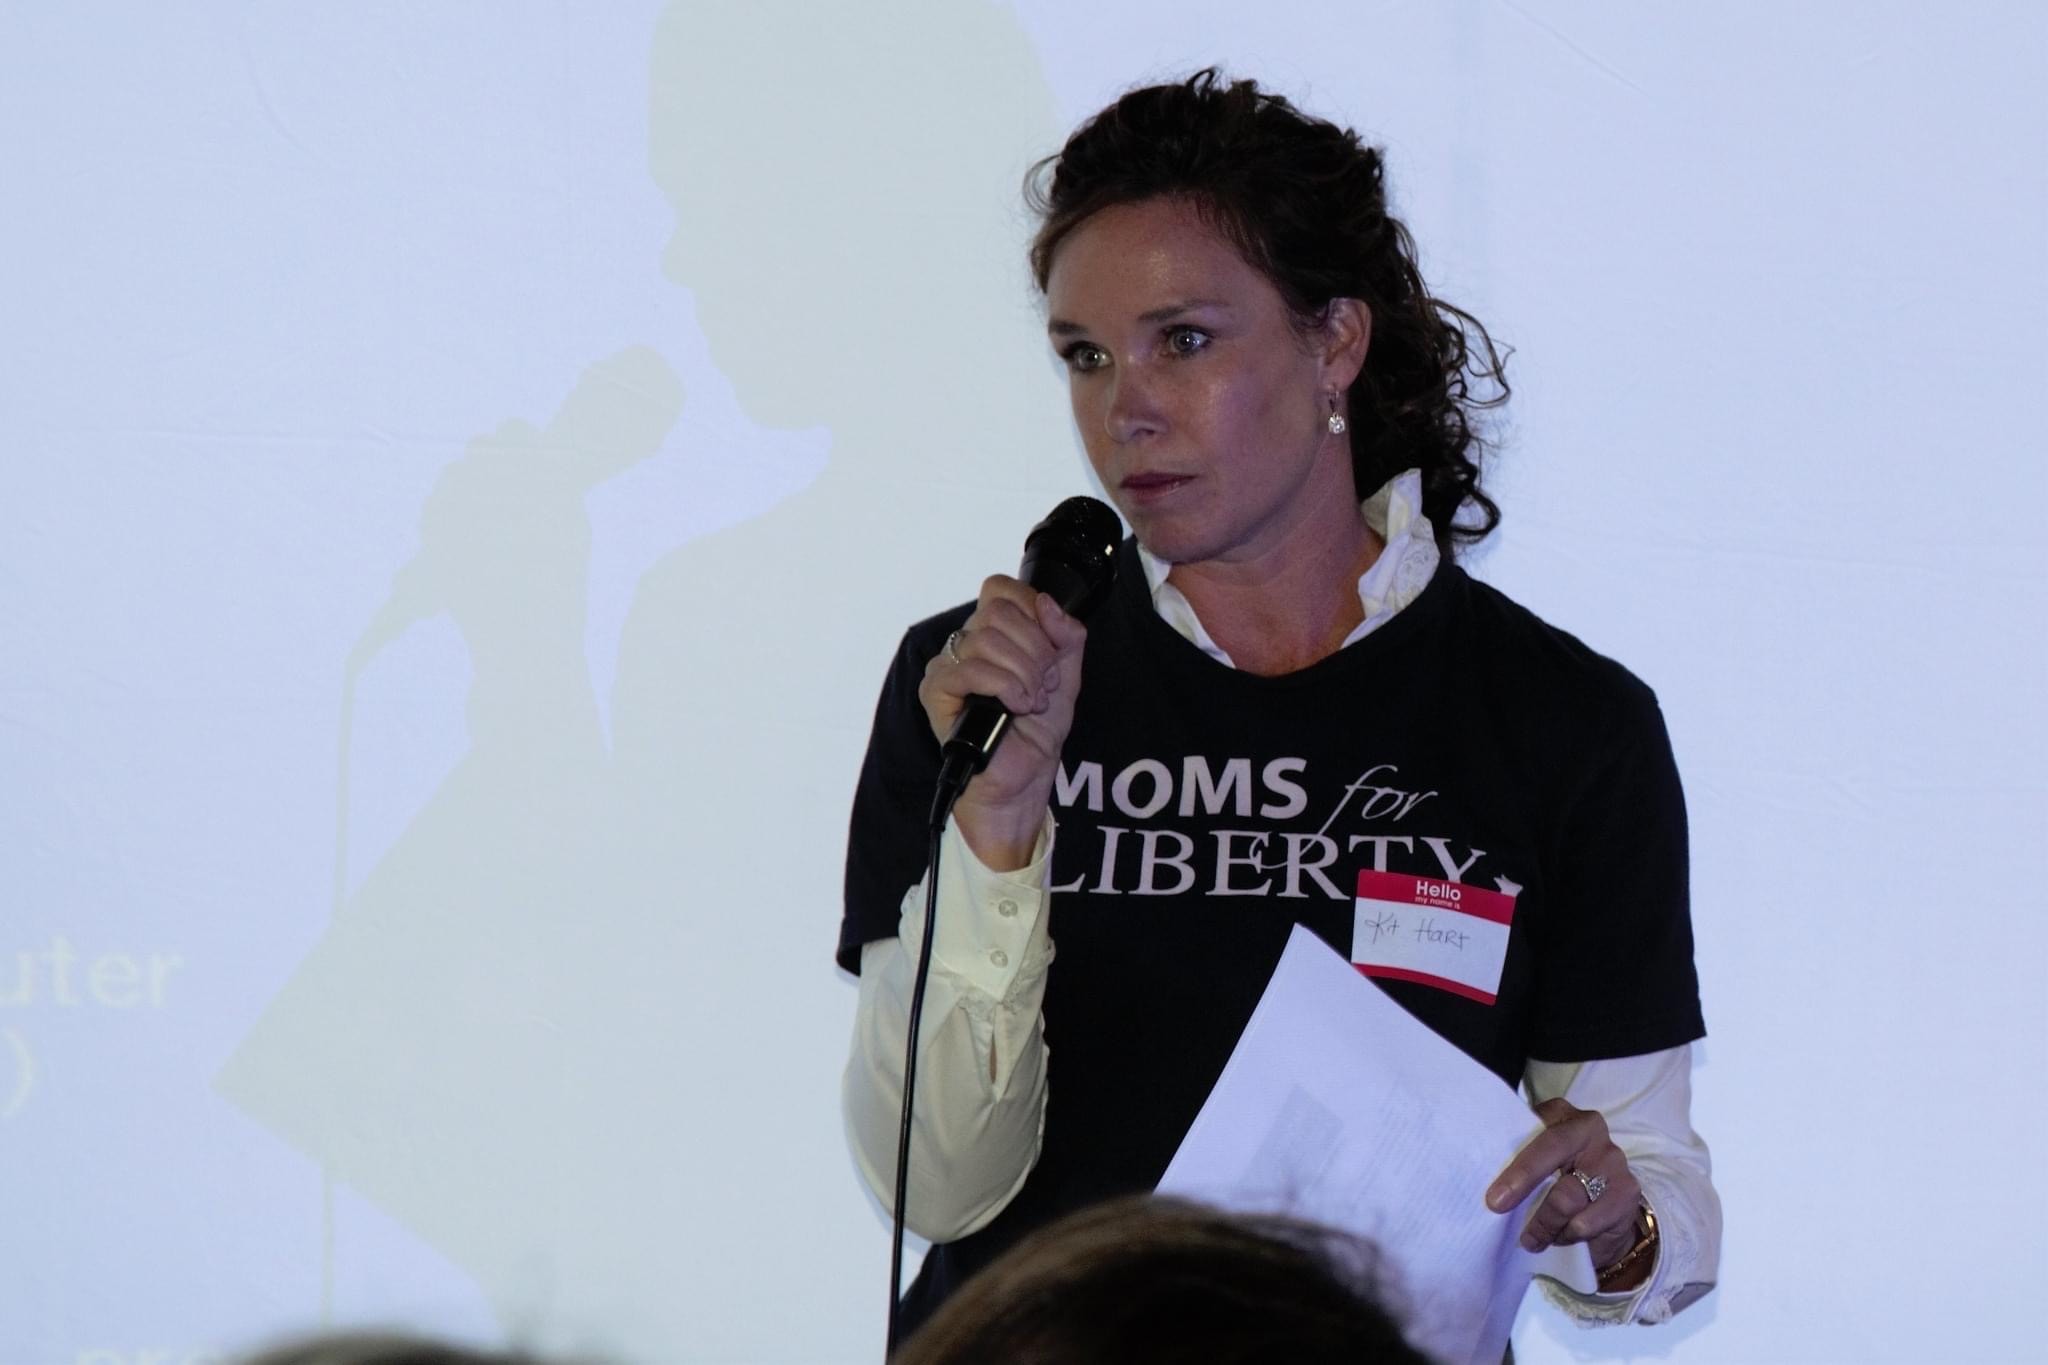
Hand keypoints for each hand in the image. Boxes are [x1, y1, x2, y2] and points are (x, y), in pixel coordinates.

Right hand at [916, 575, 1086, 867]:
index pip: (1000, 588)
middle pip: (997, 610)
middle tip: (1044, 683)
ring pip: (986, 639)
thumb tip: (1048, 603)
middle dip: (1035, 648)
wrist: (1022, 780)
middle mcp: (964, 643)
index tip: (1051, 647)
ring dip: (1023, 672)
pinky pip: (970, 669)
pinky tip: (1016, 707)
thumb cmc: (1036, 733)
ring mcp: (946, 666)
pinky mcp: (936, 691)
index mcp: (991, 633)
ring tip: (1031, 700)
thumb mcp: (1066, 676)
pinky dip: (1004, 686)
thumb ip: (1067, 636)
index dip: (1032, 608)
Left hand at [1485, 1098, 1642, 1271]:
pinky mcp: (1627, 1193)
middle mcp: (1591, 1130)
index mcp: (1563, 1115)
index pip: (1539, 1132)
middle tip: (1498, 1209)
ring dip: (1544, 1224)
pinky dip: (1567, 1234)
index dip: (1517, 1165)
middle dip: (1523, 1184)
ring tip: (1531, 1238)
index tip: (1494, 1196)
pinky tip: (1561, 1237)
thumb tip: (1480, 1173)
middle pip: (1554, 1155)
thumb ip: (1517, 1156)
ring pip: (1567, 1197)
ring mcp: (1612, 1160)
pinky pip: (1587, 1221)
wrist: (1607, 1209)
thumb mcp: (1538, 1160)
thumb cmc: (1558, 1178)